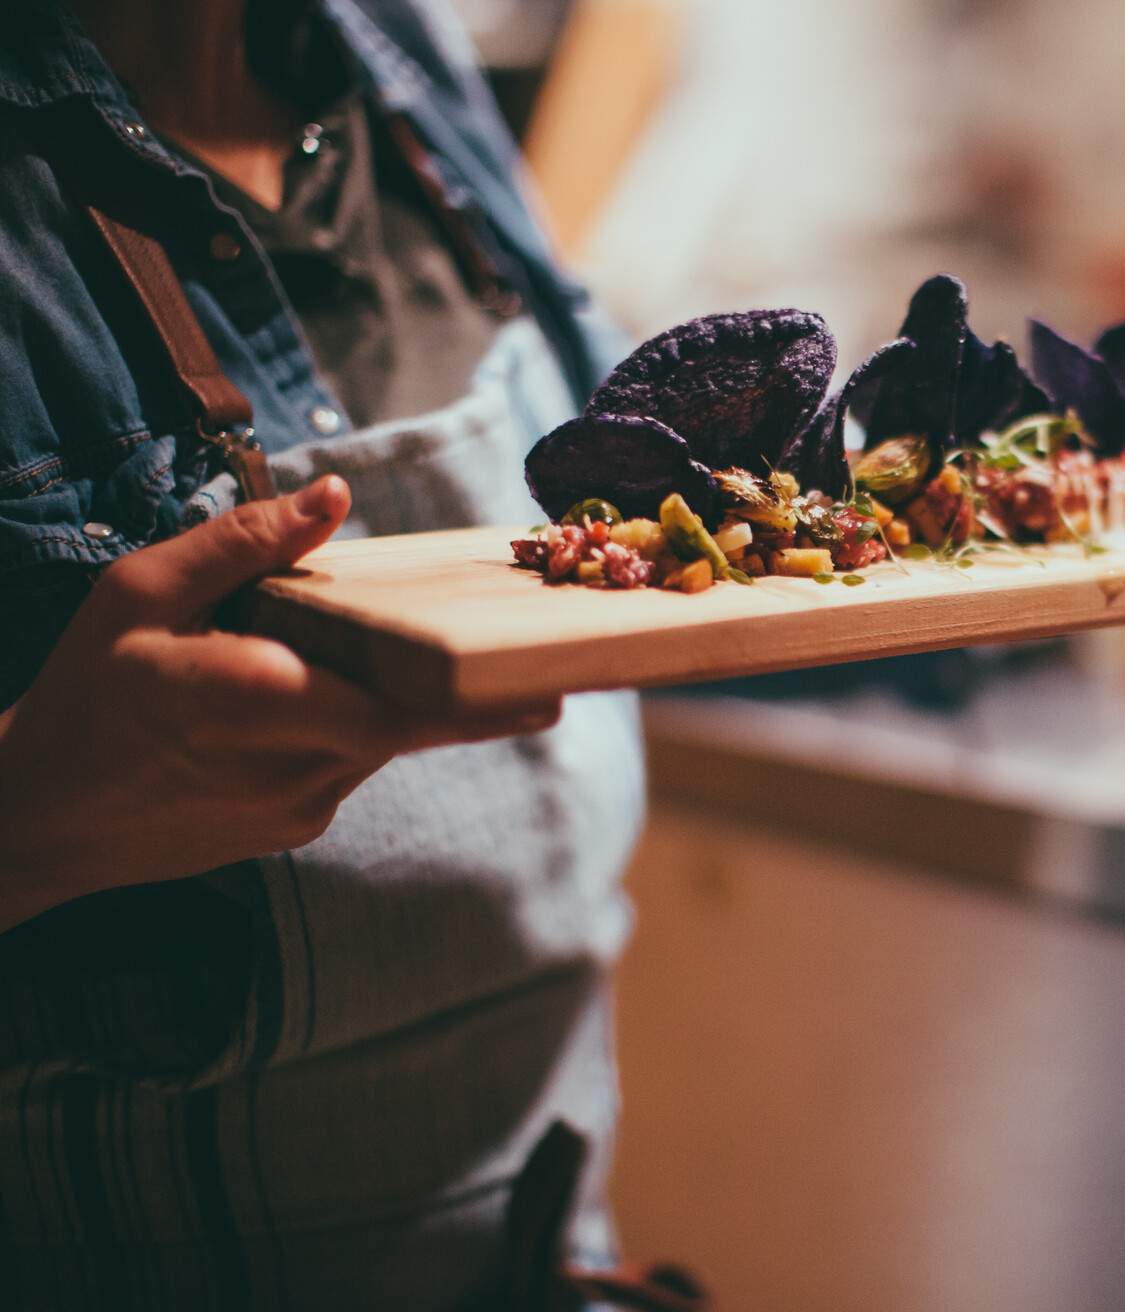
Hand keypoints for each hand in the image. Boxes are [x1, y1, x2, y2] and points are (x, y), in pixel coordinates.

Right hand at [0, 476, 559, 929]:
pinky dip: (342, 724)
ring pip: (379, 739)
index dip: (477, 707)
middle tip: (525, 668)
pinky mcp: (294, 827)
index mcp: (253, 700)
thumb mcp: (138, 595)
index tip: (552, 697)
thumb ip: (240, 546)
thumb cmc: (85, 693)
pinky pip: (347, 762)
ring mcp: (298, 806)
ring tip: (316, 656)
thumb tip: (333, 497)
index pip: (395, 711)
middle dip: (455, 689)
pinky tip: (285, 702)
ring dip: (379, 695)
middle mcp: (292, 764)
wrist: (33, 818)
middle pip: (406, 720)